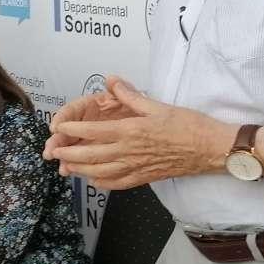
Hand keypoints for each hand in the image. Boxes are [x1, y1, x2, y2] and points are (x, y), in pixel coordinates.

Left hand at [45, 78, 235, 189]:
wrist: (210, 149)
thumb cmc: (187, 125)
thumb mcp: (156, 105)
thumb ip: (130, 95)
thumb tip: (112, 80)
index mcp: (130, 131)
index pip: (94, 131)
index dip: (73, 130)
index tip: (59, 128)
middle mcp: (129, 152)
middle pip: (91, 156)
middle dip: (69, 154)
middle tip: (54, 152)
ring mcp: (136, 168)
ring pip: (101, 172)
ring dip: (81, 170)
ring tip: (66, 167)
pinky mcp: (145, 178)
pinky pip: (118, 183)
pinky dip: (103, 183)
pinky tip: (94, 180)